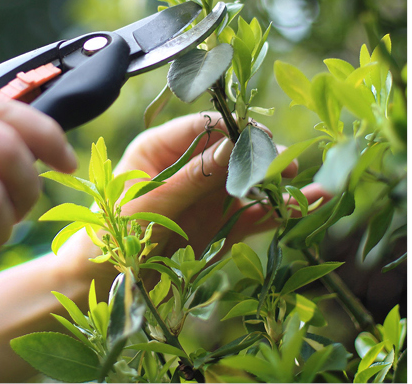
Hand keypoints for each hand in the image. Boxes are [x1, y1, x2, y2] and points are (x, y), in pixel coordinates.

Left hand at [56, 113, 318, 274]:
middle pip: (234, 154)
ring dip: (278, 189)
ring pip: (248, 185)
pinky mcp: (216, 226)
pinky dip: (275, 213)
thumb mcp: (152, 202)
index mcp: (159, 148)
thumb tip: (235, 146)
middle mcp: (186, 167)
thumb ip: (195, 177)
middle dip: (264, 161)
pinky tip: (303, 208)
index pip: (205, 126)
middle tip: (290, 168)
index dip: (237, 129)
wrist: (99, 284)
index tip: (263, 138)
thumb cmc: (111, 236)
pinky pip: (250, 214)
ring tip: (312, 193)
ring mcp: (204, 197)